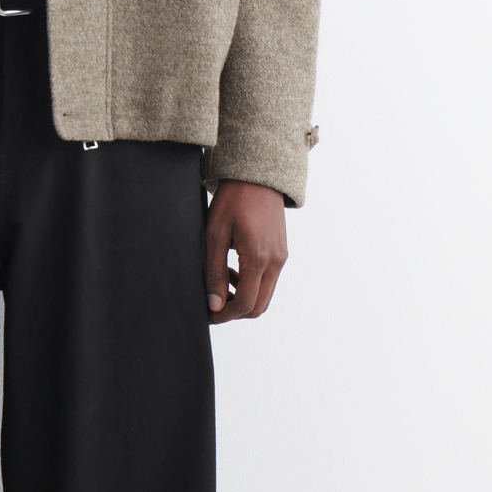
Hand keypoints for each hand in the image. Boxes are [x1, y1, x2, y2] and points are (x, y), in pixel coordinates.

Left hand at [204, 179, 287, 321]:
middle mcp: (275, 261)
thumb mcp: (215, 235)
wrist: (258, 176)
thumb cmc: (233, 200)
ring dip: (244, 298)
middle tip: (214, 304)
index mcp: (258, 257)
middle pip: (259, 306)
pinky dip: (252, 285)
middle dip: (235, 312)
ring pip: (265, 295)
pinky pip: (269, 280)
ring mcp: (281, 257)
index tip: (210, 315)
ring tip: (222, 282)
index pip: (246, 303)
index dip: (225, 315)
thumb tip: (214, 304)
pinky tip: (234, 270)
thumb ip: (214, 272)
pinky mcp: (281, 252)